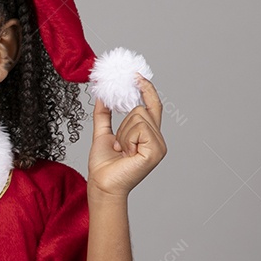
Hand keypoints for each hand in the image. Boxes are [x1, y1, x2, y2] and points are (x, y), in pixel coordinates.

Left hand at [88, 74, 166, 197]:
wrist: (101, 184)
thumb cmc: (104, 165)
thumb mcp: (102, 134)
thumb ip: (103, 114)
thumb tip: (102, 96)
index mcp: (148, 135)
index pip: (152, 105)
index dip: (146, 89)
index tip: (135, 75)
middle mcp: (157, 139)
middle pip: (141, 109)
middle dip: (122, 125)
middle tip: (117, 145)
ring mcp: (159, 145)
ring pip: (138, 116)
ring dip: (122, 134)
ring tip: (121, 151)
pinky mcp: (156, 151)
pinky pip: (139, 128)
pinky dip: (126, 139)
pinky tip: (126, 154)